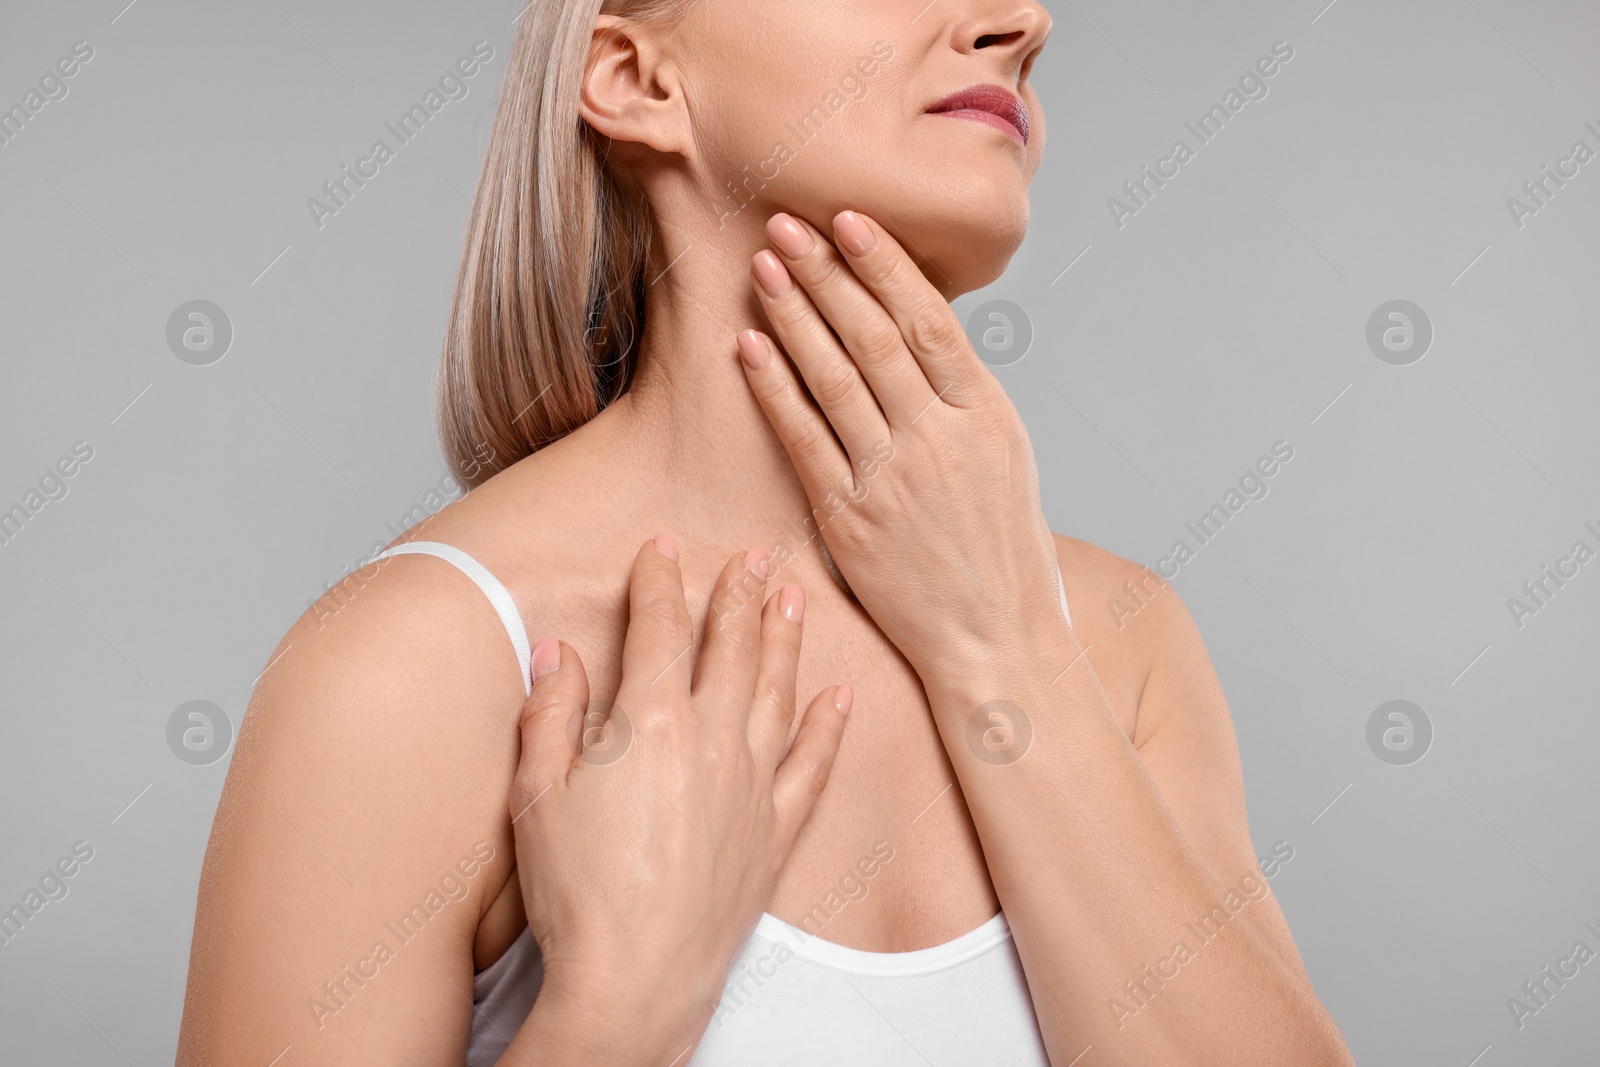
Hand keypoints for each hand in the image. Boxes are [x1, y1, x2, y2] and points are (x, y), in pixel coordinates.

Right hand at [506, 534, 850, 1060]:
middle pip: (731, 647)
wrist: (633, 981)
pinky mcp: (775, 832)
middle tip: (754, 555)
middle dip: (740, 594)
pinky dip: (828, 728)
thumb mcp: (537, 794)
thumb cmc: (578, 894)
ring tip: (793, 597)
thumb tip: (559, 653)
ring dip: (785, 638)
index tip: (664, 548)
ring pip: (776, 690)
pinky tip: (839, 698)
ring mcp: (752, 785)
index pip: (660, 629)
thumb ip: (552, 713)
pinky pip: (813, 765)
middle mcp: (712, 742)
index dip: (661, 582)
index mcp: (651, 723)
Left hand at [737, 209, 1067, 685]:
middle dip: (826, 273)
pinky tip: (749, 347)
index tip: (849, 219)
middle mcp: (939, 439)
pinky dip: (775, 389)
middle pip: (873, 337)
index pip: (928, 320)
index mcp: (985, 416)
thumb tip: (918, 333)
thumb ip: (960, 397)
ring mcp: (892, 479)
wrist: (999, 642)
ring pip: (834, 378)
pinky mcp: (851, 520)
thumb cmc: (1005, 551)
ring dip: (794, 316)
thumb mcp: (1005, 457)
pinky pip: (805, 440)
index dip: (884, 265)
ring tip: (765, 267)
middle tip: (787, 224)